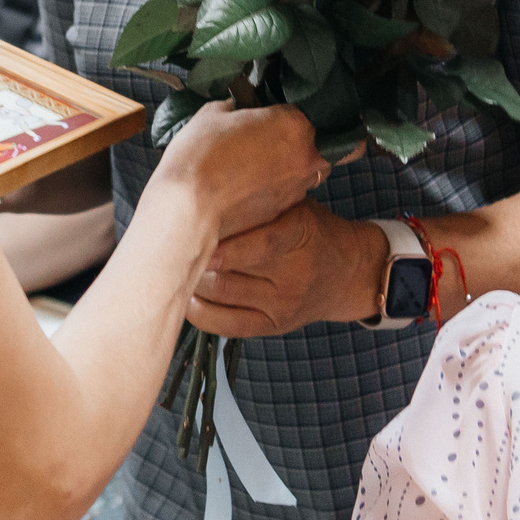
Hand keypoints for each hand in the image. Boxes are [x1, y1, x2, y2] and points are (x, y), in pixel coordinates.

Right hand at [148, 102, 329, 240]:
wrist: (190, 208)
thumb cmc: (200, 156)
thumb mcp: (212, 114)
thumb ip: (233, 107)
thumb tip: (235, 109)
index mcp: (293, 124)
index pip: (295, 110)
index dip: (274, 112)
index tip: (258, 117)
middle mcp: (305, 155)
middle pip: (309, 140)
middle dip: (292, 138)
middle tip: (261, 139)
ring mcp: (297, 186)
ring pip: (305, 168)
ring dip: (290, 163)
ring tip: (258, 163)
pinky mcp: (284, 210)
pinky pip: (289, 190)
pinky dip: (277, 186)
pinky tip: (251, 184)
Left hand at [185, 197, 384, 336]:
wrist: (348, 271)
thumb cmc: (310, 228)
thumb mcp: (296, 204)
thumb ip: (259, 200)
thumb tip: (200, 193)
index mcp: (301, 234)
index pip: (261, 242)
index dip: (224, 244)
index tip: (193, 234)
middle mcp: (294, 274)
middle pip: (231, 271)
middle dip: (195, 258)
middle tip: (170, 244)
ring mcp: (283, 304)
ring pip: (222, 295)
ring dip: (192, 280)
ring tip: (174, 264)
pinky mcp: (273, 326)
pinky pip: (227, 325)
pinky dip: (200, 312)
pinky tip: (187, 295)